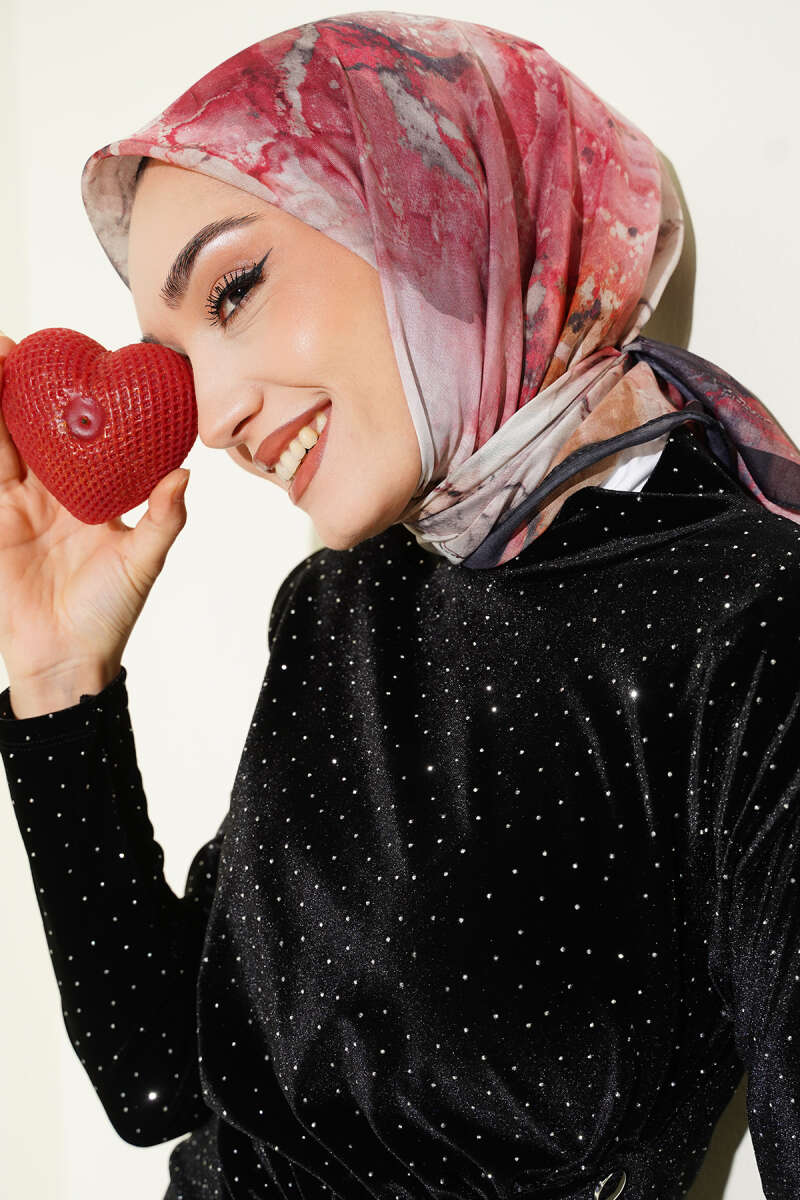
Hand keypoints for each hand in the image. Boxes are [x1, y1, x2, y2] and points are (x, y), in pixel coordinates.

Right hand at [0, 331, 190, 687]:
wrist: (66, 660)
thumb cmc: (111, 614)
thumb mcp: (143, 561)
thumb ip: (163, 519)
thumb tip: (184, 474)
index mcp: (94, 493)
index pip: (84, 436)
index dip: (76, 400)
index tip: (79, 359)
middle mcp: (55, 491)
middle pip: (36, 426)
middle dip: (27, 385)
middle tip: (23, 343)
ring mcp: (19, 502)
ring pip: (3, 438)